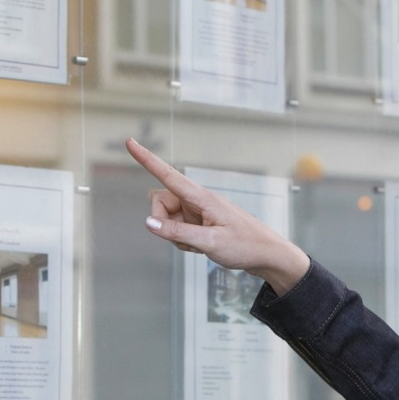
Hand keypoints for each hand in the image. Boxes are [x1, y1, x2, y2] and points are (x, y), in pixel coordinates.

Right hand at [125, 138, 309, 294]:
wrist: (268, 257)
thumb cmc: (245, 246)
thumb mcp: (209, 242)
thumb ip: (177, 232)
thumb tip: (148, 222)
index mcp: (202, 197)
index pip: (168, 174)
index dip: (146, 159)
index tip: (130, 142)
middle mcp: (198, 200)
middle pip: (161, 202)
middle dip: (162, 221)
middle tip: (183, 239)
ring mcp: (199, 212)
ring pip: (168, 218)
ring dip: (174, 234)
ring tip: (198, 245)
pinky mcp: (201, 222)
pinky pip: (178, 228)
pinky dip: (182, 240)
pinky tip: (201, 248)